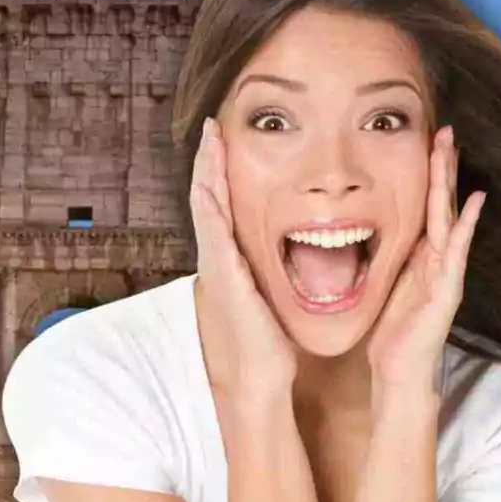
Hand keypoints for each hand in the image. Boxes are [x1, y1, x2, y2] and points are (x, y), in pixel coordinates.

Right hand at [190, 116, 297, 411]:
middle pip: (209, 195)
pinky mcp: (223, 274)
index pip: (226, 204)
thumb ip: (271, 274)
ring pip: (206, 205)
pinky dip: (209, 202)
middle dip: (210, 160)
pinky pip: (212, 229)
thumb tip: (294, 259)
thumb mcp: (268, 295)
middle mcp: (219, 255)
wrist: (256, 376)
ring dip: (206, 170)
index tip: (227, 141)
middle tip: (212, 125)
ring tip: (209, 137)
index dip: (224, 172)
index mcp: (233, 257)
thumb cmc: (266, 341)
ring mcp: (217, 263)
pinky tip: (208, 180)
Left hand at [366, 125, 485, 408]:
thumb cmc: (389, 333)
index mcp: (419, 258)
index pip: (424, 208)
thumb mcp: (382, 286)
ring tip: (452, 151)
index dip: (426, 176)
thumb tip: (362, 235)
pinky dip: (466, 227)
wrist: (399, 374)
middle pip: (440, 204)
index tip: (425, 142)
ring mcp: (446, 273)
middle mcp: (437, 260)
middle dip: (442, 168)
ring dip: (450, 184)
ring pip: (449, 218)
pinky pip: (457, 252)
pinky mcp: (447, 290)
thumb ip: (383, 261)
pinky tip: (473, 203)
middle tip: (444, 130)